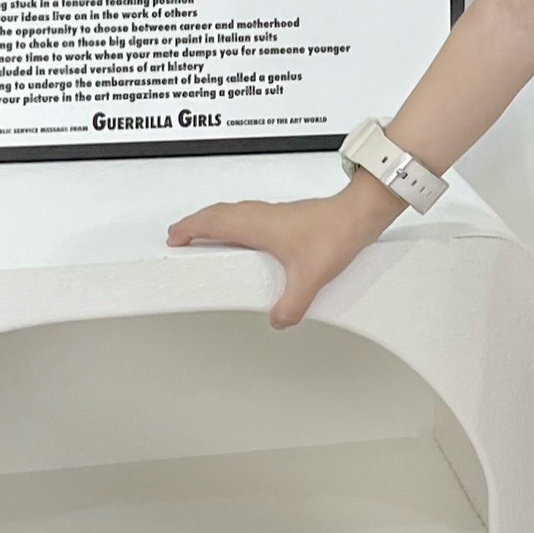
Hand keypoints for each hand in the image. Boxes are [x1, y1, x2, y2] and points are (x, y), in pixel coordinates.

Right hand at [165, 176, 398, 328]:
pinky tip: (247, 237)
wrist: (359, 213)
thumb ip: (291, 304)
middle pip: (217, 213)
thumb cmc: (334, 231)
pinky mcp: (286, 215)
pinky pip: (249, 216)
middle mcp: (260, 214)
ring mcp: (273, 212)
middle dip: (196, 224)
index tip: (174, 237)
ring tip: (207, 235)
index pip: (211, 222)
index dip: (189, 229)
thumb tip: (278, 320)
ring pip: (233, 212)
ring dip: (215, 221)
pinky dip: (236, 222)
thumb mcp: (309, 277)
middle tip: (182, 235)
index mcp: (255, 224)